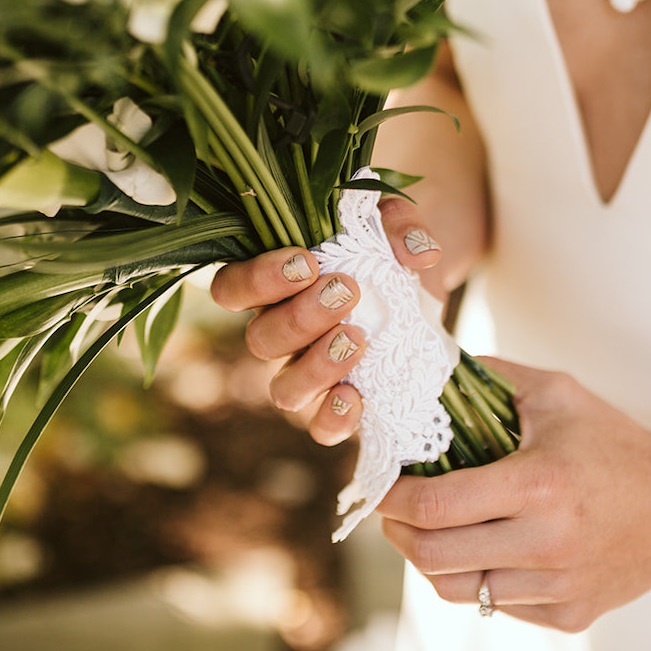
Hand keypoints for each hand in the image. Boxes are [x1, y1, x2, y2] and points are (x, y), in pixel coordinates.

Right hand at [208, 197, 443, 443]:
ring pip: (284, 389)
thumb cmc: (385, 246)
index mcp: (271, 284)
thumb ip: (398, 225)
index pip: (232, 288)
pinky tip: (357, 398)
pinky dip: (334, 420)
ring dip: (317, 367)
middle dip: (302, 317)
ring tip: (358, 339)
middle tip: (347, 291)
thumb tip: (418, 252)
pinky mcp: (340, 399)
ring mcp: (306, 371)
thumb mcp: (390, 222)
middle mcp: (279, 331)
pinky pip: (320, 427)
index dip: (258, 279)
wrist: (419, 288)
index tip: (308, 262)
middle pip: (260, 340)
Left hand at [379, 358, 650, 632]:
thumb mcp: (556, 394)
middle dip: (398, 532)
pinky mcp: (569, 614)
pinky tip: (485, 548)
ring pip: (459, 590)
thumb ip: (491, 377)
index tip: (379, 483)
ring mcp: (558, 587)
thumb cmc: (615, 442)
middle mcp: (546, 544)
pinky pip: (497, 604)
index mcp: (538, 485)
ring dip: (432, 559)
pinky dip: (478, 578)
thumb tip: (430, 370)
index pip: (435, 505)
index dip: (392, 497)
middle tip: (393, 511)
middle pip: (433, 557)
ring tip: (433, 530)